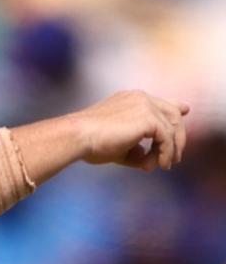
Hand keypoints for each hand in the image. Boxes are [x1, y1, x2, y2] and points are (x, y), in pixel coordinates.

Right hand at [71, 90, 188, 169]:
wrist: (77, 137)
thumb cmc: (89, 143)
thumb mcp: (118, 147)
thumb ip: (136, 151)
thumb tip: (150, 164)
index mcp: (130, 99)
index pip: (160, 102)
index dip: (175, 107)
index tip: (185, 111)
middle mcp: (140, 98)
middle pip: (173, 114)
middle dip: (177, 138)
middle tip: (174, 159)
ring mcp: (145, 105)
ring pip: (173, 127)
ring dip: (171, 149)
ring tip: (164, 166)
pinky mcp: (148, 117)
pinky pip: (167, 138)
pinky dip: (165, 153)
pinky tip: (158, 164)